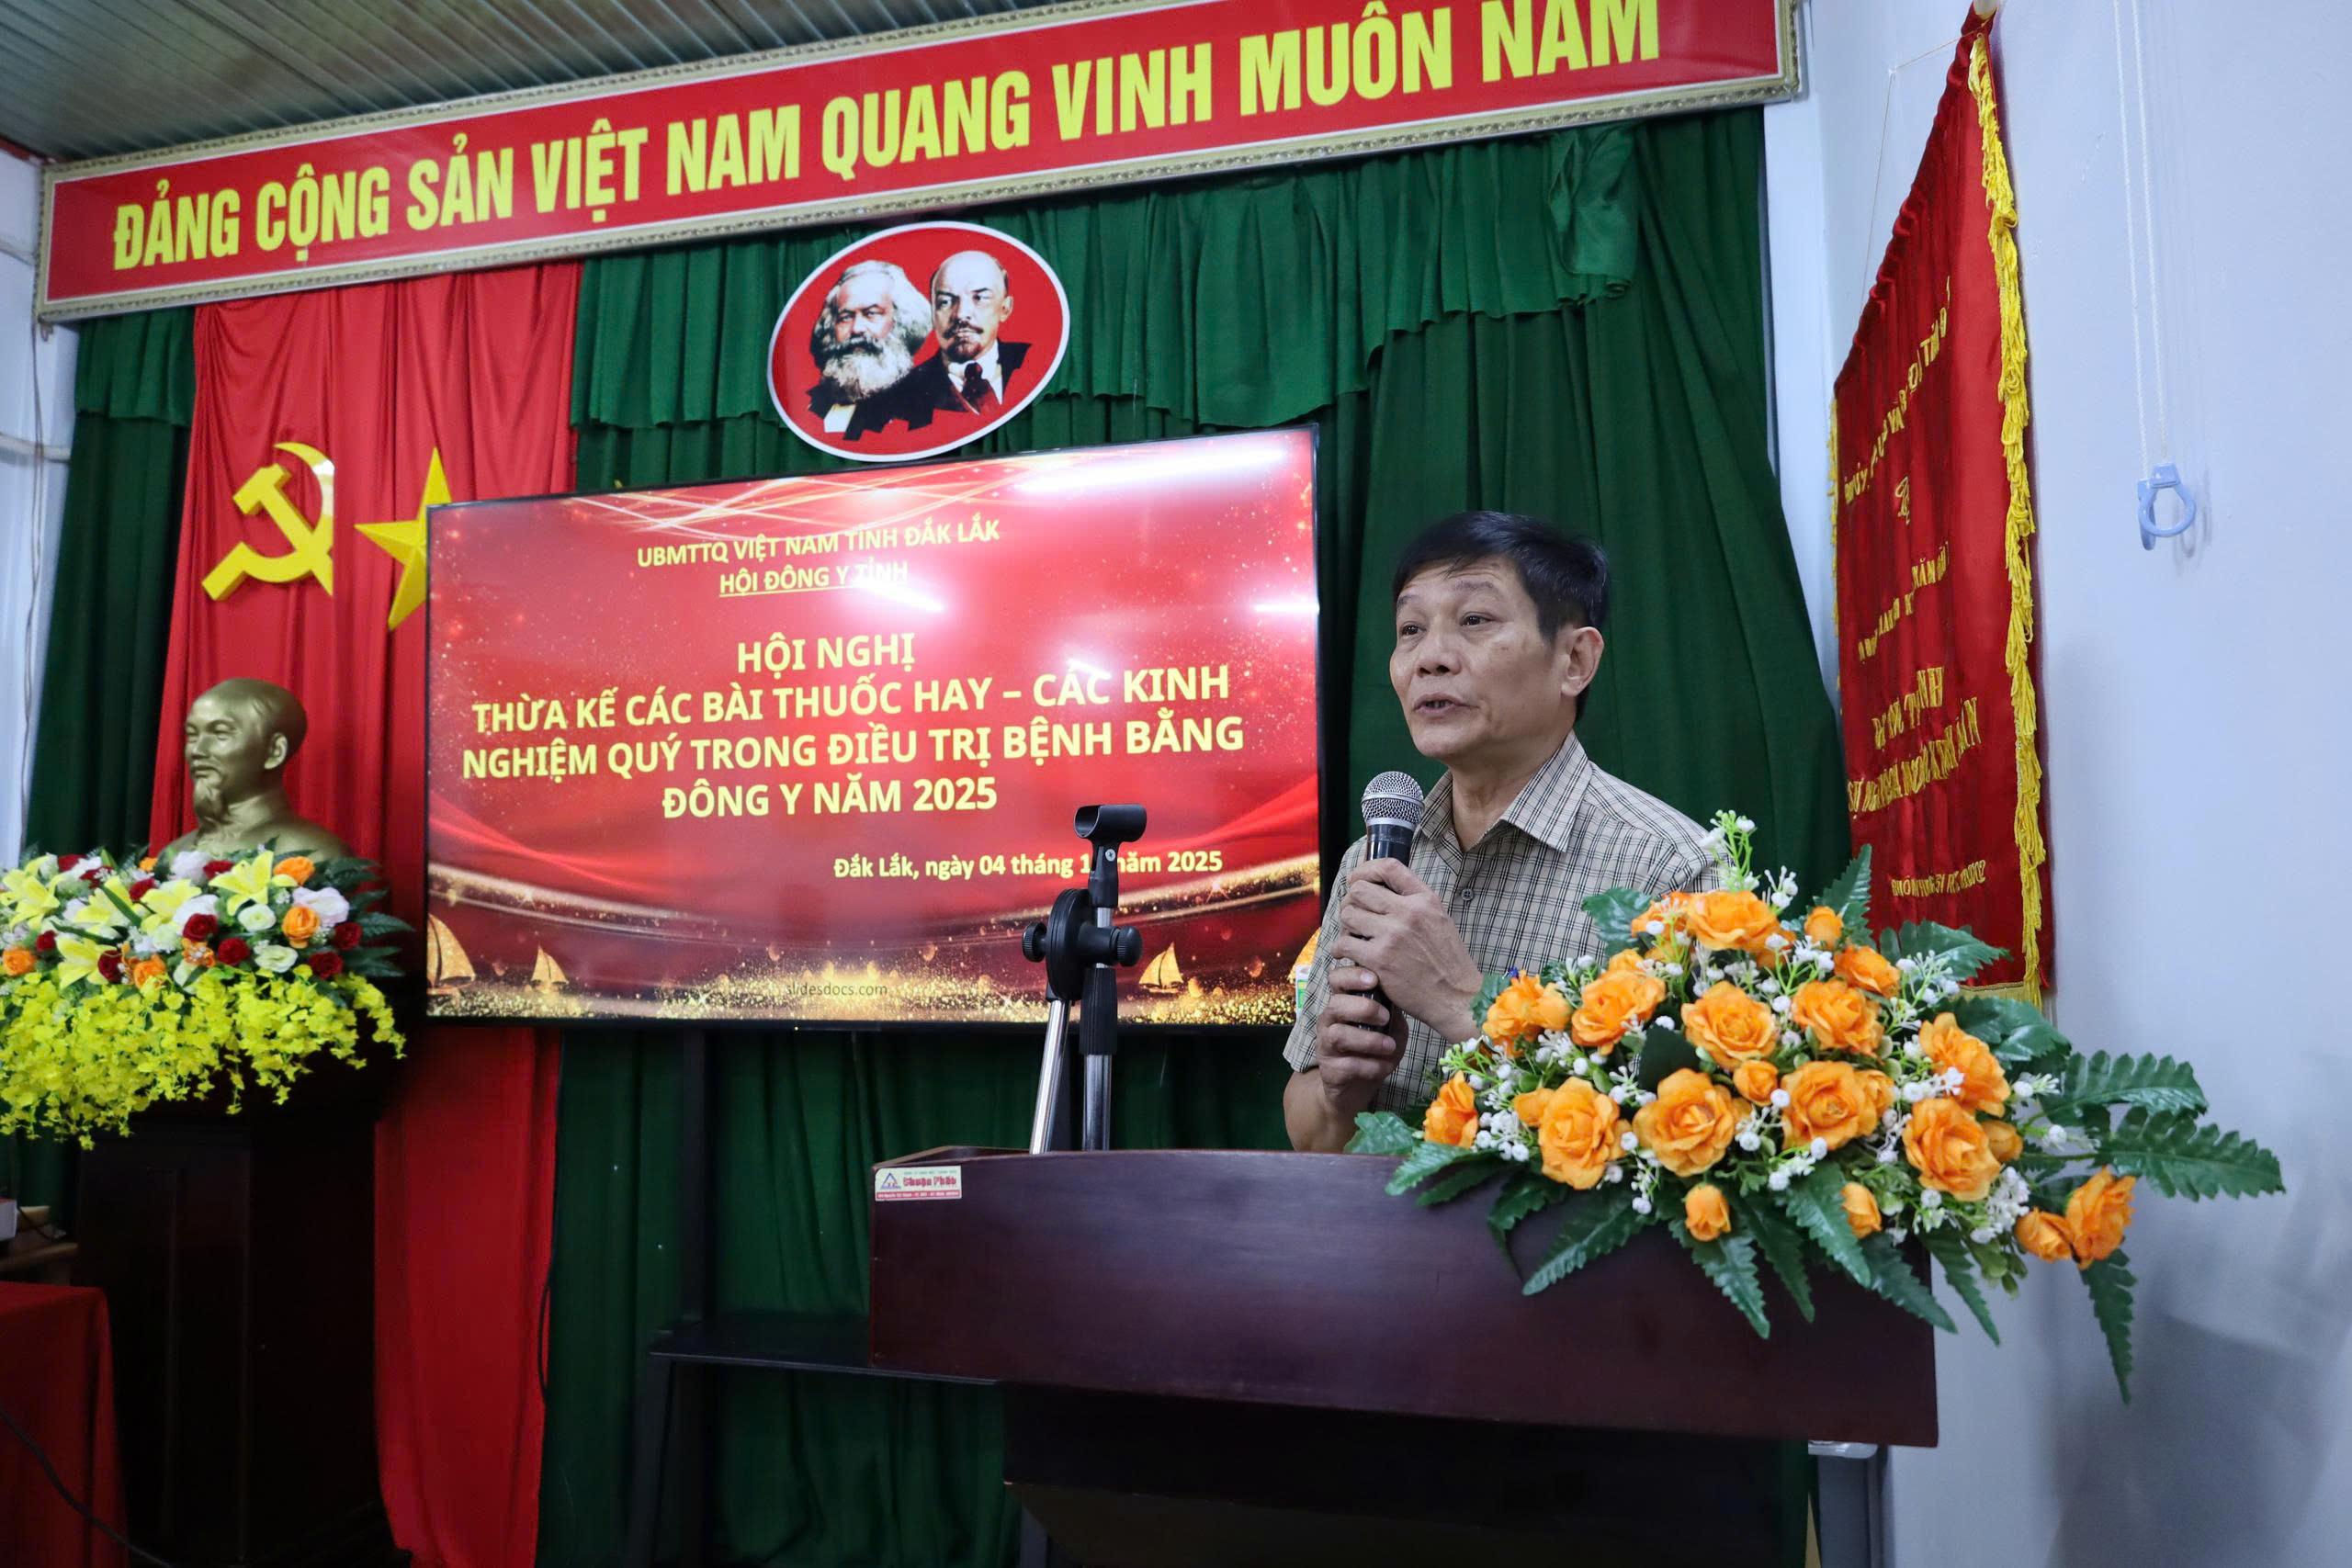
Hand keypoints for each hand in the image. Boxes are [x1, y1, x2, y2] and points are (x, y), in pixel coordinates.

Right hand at [1312, 962, 1404, 1112]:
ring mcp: (1326, 1046)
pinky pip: (1348, 1065)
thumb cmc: (1374, 1050)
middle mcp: (1329, 1021)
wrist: (1356, 1088)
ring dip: (1368, 1040)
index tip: (1373, 979)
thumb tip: (1402, 997)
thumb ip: (1393, 1012)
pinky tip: (1385, 1067)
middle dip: (1363, 1008)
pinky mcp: (1330, 1070)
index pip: (1337, 979)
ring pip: (1338, 1035)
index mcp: (1343, 1003)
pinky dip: (1371, 1066)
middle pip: (1336, 1004)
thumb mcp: (1390, 1028)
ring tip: (1390, 1047)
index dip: (1352, 975)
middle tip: (1385, 1018)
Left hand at [1335, 860, 1482, 1039]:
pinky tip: (1348, 955)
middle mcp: (1408, 912)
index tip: (1357, 880)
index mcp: (1425, 900)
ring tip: (1353, 937)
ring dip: (1346, 926)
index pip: (1388, 867)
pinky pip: (1345, 943)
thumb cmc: (1448, 963)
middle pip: (1359, 890)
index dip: (1365, 870)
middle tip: (1355, 917)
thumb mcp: (1440, 920)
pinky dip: (1341, 949)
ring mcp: (1392, 935)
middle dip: (1352, 902)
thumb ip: (1414, 903)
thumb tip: (1382, 891)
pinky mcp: (1379, 959)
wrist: (1457, 998)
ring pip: (1348, 914)